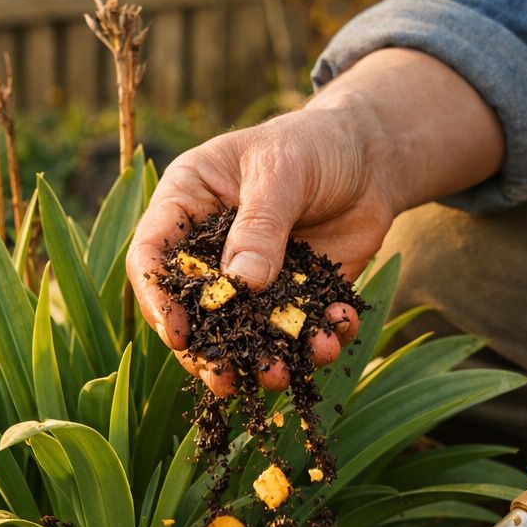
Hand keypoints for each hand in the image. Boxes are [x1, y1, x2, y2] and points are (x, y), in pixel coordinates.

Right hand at [127, 104, 384, 395]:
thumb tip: (240, 286)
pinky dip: (315, 341)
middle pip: (194, 308)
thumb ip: (260, 226)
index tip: (179, 335)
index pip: (153, 255)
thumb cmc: (313, 144)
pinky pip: (297, 329)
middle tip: (226, 382)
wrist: (372, 155)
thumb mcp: (282, 173)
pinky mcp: (295, 295)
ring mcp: (253, 276)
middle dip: (210, 351)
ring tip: (282, 378)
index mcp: (186, 203)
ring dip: (262, 359)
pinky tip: (333, 340)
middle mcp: (211, 247)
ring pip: (244, 330)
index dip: (159, 298)